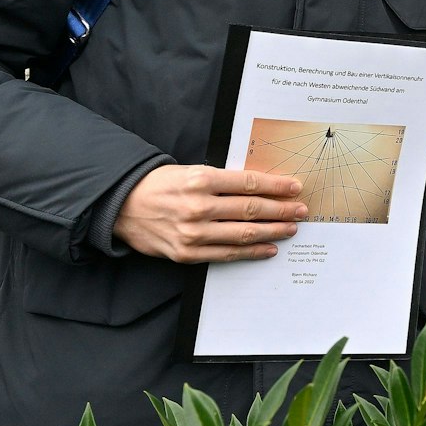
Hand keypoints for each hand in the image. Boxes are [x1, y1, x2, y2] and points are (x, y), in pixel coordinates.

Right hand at [113, 164, 306, 262]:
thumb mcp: (192, 172)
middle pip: (252, 209)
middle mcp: (198, 206)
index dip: (277, 186)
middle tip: (302, 210)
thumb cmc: (162, 185)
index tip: (295, 188)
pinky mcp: (187, 253)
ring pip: (244, 233)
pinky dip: (252, 252)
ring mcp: (193, 233)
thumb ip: (224, 181)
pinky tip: (269, 248)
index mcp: (200, 180)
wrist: (123, 206)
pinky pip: (227, 254)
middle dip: (282, 210)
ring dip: (273, 231)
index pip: (250, 183)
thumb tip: (262, 187)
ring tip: (291, 228)